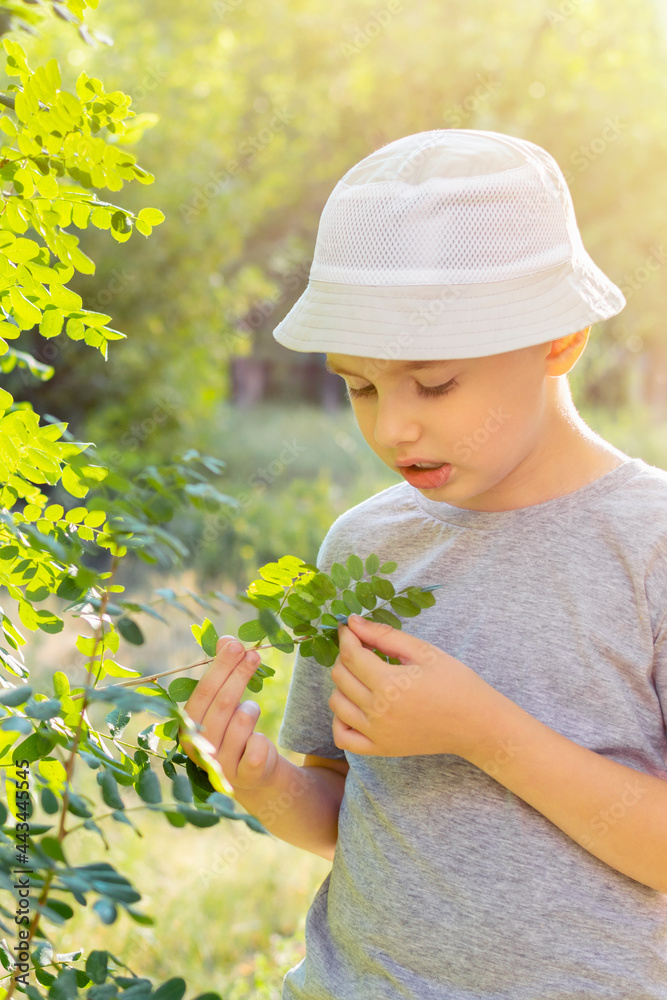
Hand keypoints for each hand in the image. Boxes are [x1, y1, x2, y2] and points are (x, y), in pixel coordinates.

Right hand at [180, 635, 279, 790]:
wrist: (251, 775)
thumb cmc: (232, 730)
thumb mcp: (224, 702)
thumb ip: (222, 671)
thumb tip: (226, 639)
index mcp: (188, 729)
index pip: (203, 692)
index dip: (220, 667)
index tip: (236, 645)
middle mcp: (200, 750)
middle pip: (223, 704)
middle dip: (239, 674)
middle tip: (254, 654)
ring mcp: (221, 766)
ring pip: (242, 721)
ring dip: (251, 709)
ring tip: (250, 711)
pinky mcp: (246, 776)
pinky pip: (257, 745)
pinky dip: (261, 737)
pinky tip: (256, 741)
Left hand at [328, 614, 499, 758]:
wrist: (476, 723)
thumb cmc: (454, 682)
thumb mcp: (423, 651)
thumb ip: (384, 635)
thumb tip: (353, 621)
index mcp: (390, 684)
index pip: (350, 655)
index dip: (346, 637)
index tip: (349, 628)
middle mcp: (378, 712)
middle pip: (340, 677)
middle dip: (345, 657)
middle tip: (362, 649)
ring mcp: (377, 734)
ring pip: (337, 704)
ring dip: (343, 685)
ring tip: (363, 676)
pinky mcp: (380, 749)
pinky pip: (343, 737)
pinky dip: (340, 720)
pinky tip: (356, 706)